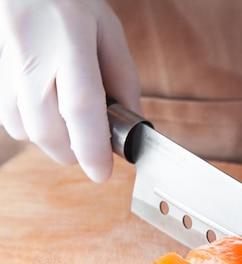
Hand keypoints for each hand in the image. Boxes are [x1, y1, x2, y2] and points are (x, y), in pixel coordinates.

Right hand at [0, 0, 140, 181]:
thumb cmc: (69, 2)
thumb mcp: (108, 31)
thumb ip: (122, 78)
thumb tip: (132, 123)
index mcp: (70, 43)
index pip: (81, 108)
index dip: (92, 148)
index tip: (103, 172)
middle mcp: (32, 58)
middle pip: (48, 130)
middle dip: (73, 153)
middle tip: (91, 150)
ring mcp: (6, 67)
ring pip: (25, 130)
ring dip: (52, 141)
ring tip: (71, 125)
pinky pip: (9, 119)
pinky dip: (32, 127)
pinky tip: (47, 111)